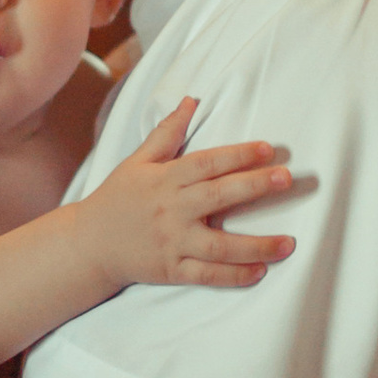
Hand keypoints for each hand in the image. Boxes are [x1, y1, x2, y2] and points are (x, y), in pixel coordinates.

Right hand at [81, 99, 295, 292]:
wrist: (88, 244)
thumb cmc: (116, 198)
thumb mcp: (137, 161)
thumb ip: (167, 133)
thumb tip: (191, 101)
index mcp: (164, 179)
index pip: (206, 163)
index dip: (238, 155)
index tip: (268, 149)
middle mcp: (171, 210)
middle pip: (218, 197)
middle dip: (254, 187)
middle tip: (286, 179)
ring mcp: (171, 242)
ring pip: (219, 245)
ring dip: (257, 245)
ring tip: (289, 243)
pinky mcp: (171, 270)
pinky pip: (207, 275)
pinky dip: (233, 276)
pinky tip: (260, 272)